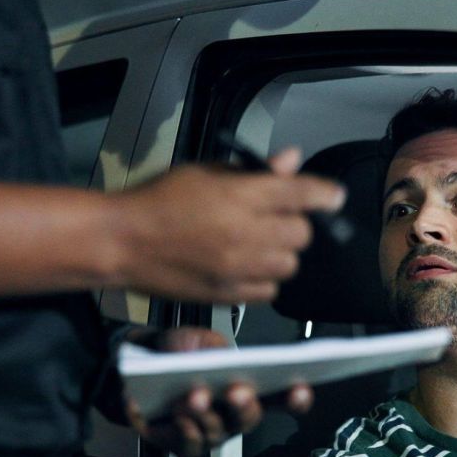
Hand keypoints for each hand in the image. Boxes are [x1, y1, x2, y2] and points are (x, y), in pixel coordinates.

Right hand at [109, 149, 344, 303]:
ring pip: (289, 265)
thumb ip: (253, 170)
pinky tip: (246, 266)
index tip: (333, 197)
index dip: (325, 195)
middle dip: (295, 224)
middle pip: (302, 234)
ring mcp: (238, 268)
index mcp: (241, 196)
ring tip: (258, 244)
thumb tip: (291, 162)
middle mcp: (246, 234)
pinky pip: (269, 291)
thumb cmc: (159, 199)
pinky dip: (264, 279)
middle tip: (275, 218)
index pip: (303, 194)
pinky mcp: (228, 294)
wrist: (123, 241)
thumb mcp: (206, 171)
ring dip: (281, 253)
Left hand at [124, 326, 313, 456]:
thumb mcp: (188, 339)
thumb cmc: (174, 357)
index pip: (279, 396)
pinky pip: (187, 444)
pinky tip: (177, 416)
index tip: (301, 388)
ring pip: (216, 432)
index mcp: (244, 386)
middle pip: (248, 418)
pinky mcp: (180, 443)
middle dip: (244, 405)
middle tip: (237, 391)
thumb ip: (203, 343)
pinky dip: (183, 429)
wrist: (133, 372)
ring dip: (207, 415)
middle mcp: (230, 415)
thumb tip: (209, 355)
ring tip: (195, 398)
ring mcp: (207, 432)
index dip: (295, 397)